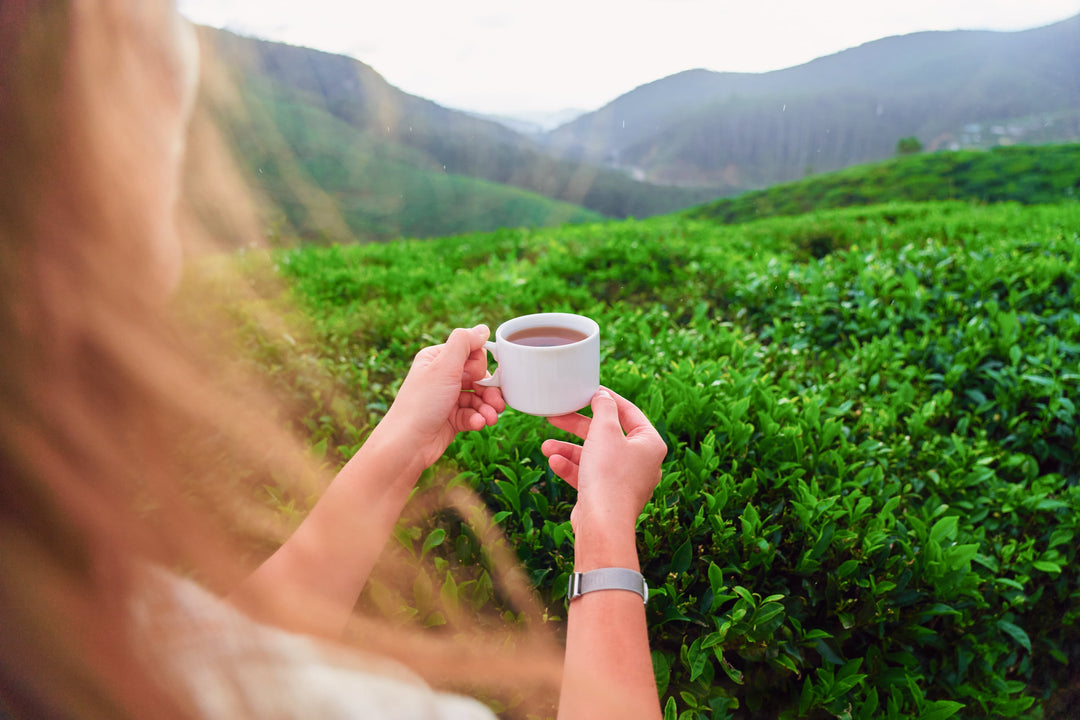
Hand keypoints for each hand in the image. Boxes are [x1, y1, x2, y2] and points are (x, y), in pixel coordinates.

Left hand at [382, 325, 504, 468]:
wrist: (407, 444)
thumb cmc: (422, 403)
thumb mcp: (444, 367)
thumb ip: (464, 343)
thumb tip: (483, 329)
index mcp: (437, 359)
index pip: (471, 352)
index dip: (479, 365)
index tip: (476, 377)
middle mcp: (442, 377)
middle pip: (479, 376)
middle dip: (490, 390)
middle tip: (496, 402)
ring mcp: (447, 398)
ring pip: (479, 397)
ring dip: (488, 407)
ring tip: (491, 418)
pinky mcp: (452, 419)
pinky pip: (473, 414)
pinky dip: (478, 419)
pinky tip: (478, 425)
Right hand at [542, 388, 665, 535]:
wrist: (603, 524)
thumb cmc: (609, 475)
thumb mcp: (604, 431)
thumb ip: (604, 408)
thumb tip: (603, 395)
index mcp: (650, 443)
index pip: (628, 412)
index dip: (606, 399)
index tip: (587, 391)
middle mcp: (641, 462)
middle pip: (607, 435)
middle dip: (578, 427)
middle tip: (557, 416)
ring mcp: (625, 481)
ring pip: (594, 457)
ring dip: (569, 450)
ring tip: (545, 446)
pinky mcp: (609, 496)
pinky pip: (589, 476)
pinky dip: (572, 468)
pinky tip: (553, 462)